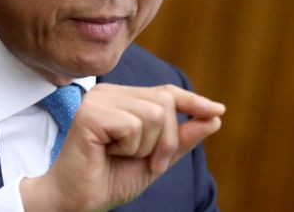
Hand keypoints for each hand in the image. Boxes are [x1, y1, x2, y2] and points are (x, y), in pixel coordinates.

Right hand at [19, 83, 224, 211]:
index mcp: (123, 98)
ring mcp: (98, 99)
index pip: (167, 92)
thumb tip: (215, 117)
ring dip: (146, 147)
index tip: (218, 110)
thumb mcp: (156, 159)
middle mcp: (110, 93)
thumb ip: (182, 139)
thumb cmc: (109, 180)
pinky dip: (129, 148)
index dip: (193, 101)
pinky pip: (134, 125)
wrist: (75, 203)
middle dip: (167, 140)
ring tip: (121, 157)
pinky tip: (107, 154)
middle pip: (165, 102)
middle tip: (147, 162)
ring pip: (154, 114)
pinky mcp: (90, 113)